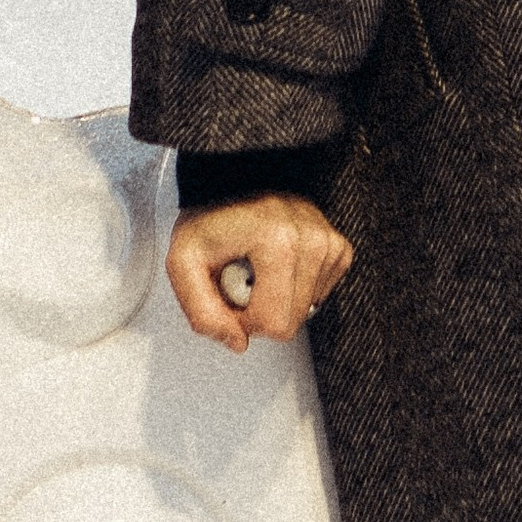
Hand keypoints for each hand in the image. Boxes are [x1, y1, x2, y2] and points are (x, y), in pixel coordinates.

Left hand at [166, 194, 351, 353]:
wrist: (235, 180)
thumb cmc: (211, 216)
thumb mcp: (183, 263)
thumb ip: (202, 312)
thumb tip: (237, 341)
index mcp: (277, 241)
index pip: (274, 323)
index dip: (244, 321)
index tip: (229, 292)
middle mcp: (311, 239)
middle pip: (293, 321)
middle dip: (262, 311)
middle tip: (242, 279)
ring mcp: (328, 242)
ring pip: (308, 310)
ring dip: (278, 298)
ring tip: (259, 268)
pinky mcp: (338, 247)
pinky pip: (320, 293)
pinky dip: (296, 286)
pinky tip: (278, 265)